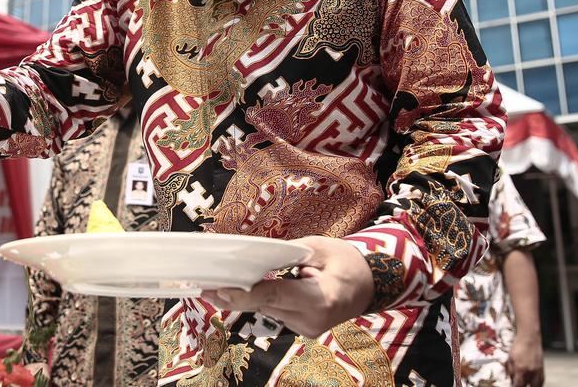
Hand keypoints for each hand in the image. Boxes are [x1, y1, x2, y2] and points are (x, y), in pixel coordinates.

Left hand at [201, 236, 372, 337]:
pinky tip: (243, 292)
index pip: (275, 295)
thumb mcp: (321, 248)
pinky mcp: (304, 329)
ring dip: (246, 299)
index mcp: (321, 298)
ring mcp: (308, 328)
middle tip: (205, 288)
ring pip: (268, 310)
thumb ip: (289, 254)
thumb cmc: (349, 262)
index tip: (219, 290)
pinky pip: (276, 312)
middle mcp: (313, 319)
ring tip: (217, 289)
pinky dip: (262, 300)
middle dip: (235, 297)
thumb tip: (256, 257)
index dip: (245, 293)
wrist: (371, 286)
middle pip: (266, 306)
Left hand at [508, 329, 543, 386]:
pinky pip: (541, 381)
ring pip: (536, 385)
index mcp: (520, 369)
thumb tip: (511, 380)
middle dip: (523, 386)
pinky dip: (537, 383)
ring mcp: (538, 370)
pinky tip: (533, 383)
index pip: (518, 385)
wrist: (529, 337)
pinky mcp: (542, 368)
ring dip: (531, 386)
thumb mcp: (510, 358)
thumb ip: (510, 371)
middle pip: (527, 386)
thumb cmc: (518, 346)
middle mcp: (530, 371)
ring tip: (526, 383)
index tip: (514, 386)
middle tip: (519, 384)